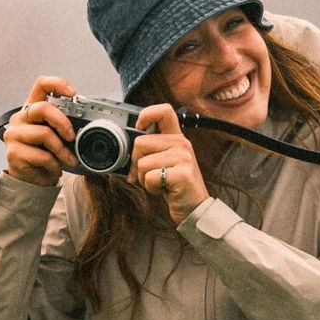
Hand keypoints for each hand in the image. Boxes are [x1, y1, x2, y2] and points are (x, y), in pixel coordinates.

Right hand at [3, 76, 79, 186]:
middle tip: (72, 136)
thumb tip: (85, 122)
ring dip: (61, 149)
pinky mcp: (13, 152)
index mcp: (32, 109)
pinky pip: (42, 155)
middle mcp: (20, 118)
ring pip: (44, 134)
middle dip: (63, 122)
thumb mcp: (56, 136)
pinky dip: (54, 164)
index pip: (41, 85)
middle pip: (43, 108)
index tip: (73, 93)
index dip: (57, 84)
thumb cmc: (45, 155)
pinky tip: (55, 167)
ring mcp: (14, 134)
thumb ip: (63, 125)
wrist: (32, 180)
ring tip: (68, 159)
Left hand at [130, 104, 208, 223]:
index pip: (164, 111)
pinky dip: (151, 187)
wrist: (193, 208)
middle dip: (137, 162)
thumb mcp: (164, 162)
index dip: (146, 114)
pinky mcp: (181, 174)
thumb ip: (150, 150)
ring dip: (144, 178)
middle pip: (140, 142)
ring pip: (142, 162)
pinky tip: (163, 189)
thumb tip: (125, 147)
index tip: (138, 127)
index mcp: (176, 138)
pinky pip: (150, 177)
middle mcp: (182, 144)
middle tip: (149, 174)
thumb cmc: (175, 185)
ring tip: (159, 182)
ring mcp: (183, 158)